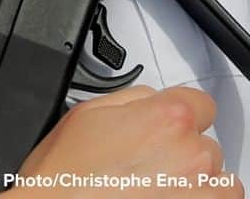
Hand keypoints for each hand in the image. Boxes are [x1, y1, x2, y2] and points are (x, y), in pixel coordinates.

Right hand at [7, 86, 240, 195]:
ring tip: (157, 191)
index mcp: (167, 118)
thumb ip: (132, 98)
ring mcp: (203, 195)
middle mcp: (193, 155)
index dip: (180, 114)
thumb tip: (153, 99)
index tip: (168, 128)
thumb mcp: (87, 112)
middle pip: (206, 144)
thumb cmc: (67, 175)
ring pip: (219, 181)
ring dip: (197, 184)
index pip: (202, 103)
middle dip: (182, 152)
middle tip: (146, 166)